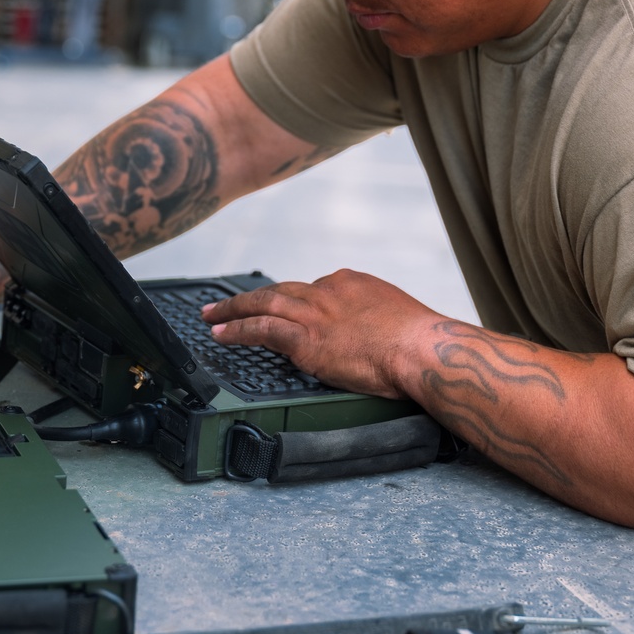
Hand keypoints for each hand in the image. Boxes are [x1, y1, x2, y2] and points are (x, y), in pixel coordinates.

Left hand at [201, 268, 437, 398]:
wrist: (423, 348)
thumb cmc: (421, 343)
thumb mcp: (396, 317)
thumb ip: (374, 320)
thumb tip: (371, 335)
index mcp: (351, 284)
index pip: (312, 290)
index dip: (292, 303)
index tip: (283, 312)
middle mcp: (328, 291)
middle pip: (280, 290)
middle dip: (250, 297)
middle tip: (223, 303)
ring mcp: (316, 314)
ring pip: (263, 304)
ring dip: (232, 309)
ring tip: (211, 315)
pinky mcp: (308, 340)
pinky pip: (262, 330)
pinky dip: (238, 330)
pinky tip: (222, 333)